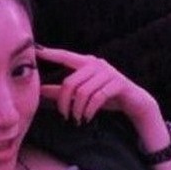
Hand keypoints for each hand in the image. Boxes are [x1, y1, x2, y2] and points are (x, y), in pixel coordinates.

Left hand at [38, 47, 159, 125]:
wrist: (135, 102)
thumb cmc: (104, 95)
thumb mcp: (81, 93)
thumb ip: (61, 91)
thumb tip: (39, 90)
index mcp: (85, 62)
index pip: (64, 56)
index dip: (50, 53)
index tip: (35, 50)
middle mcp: (96, 63)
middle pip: (70, 82)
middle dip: (63, 101)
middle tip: (63, 115)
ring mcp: (108, 72)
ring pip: (83, 92)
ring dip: (77, 109)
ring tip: (76, 119)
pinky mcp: (118, 83)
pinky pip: (97, 98)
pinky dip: (89, 110)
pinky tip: (87, 118)